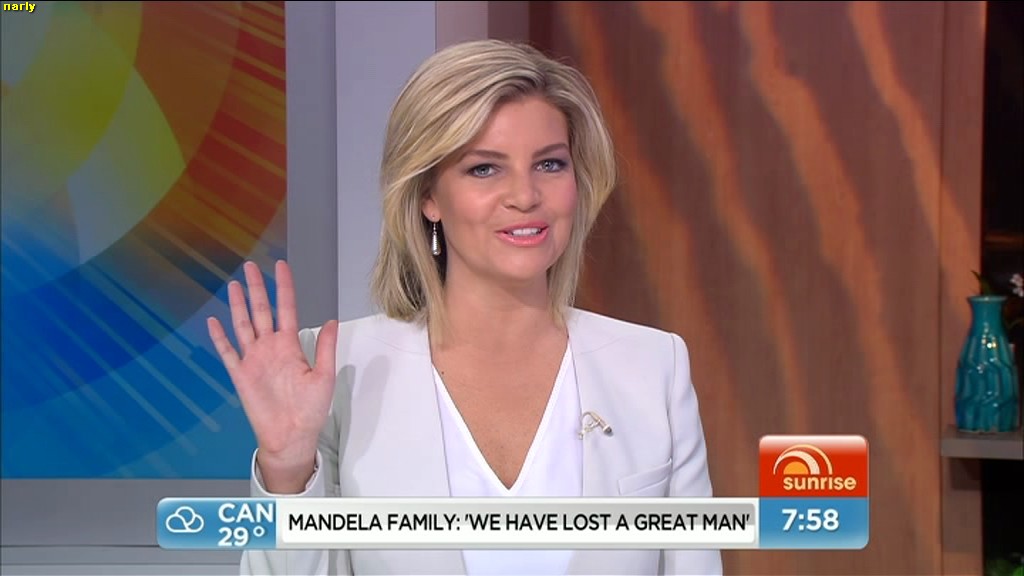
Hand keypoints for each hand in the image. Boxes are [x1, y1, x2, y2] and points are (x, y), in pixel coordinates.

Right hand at [207, 260, 337, 492]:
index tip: (281, 266)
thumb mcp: (325, 376)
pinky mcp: (240, 375)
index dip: (284, 287)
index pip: (287, 308)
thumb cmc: (311, 409)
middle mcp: (270, 348)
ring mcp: (254, 360)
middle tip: (250, 266)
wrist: (292, 436)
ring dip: (237, 305)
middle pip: (261, 310)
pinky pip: (227, 352)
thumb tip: (332, 321)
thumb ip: (326, 348)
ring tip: (233, 284)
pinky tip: (213, 321)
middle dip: (256, 288)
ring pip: (243, 325)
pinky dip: (219, 337)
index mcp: (290, 345)